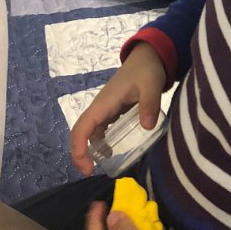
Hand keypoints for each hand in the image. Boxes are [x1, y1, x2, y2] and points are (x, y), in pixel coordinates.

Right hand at [71, 43, 166, 174]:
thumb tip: (147, 127)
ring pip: (90, 131)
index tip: (87, 167)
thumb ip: (150, 104)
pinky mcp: (113, 109)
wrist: (148, 57)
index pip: (82, 127)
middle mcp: (101, 107)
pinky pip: (101, 128)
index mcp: (104, 102)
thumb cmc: (147, 69)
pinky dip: (101, 142)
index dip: (78, 148)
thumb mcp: (151, 85)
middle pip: (81, 132)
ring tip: (100, 167)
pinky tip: (111, 151)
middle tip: (90, 172)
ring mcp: (106, 108)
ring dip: (89, 149)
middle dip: (80, 153)